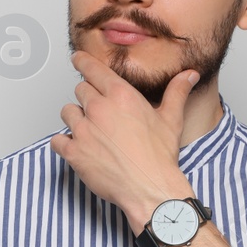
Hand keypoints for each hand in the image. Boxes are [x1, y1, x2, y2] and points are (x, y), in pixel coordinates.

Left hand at [50, 49, 196, 229]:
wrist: (149, 187)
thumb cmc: (159, 156)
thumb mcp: (171, 119)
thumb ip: (176, 92)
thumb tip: (189, 75)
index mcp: (120, 95)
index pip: (93, 69)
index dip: (83, 62)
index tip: (77, 59)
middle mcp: (98, 108)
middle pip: (80, 90)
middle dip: (87, 97)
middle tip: (98, 111)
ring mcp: (83, 130)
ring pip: (67, 112)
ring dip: (75, 118)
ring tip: (89, 130)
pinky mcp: (74, 152)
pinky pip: (57, 139)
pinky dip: (63, 142)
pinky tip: (75, 147)